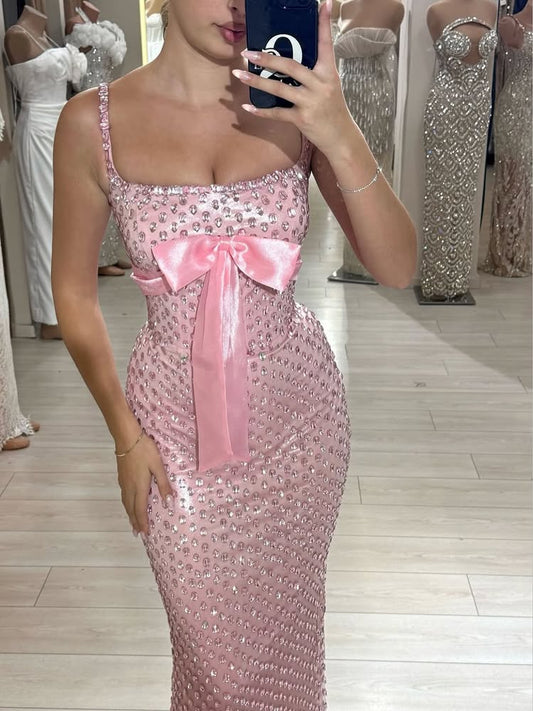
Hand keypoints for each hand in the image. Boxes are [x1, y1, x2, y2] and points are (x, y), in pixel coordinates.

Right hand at [116, 432, 173, 535]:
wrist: (127, 438)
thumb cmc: (145, 450)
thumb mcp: (158, 466)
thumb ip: (163, 484)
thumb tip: (168, 502)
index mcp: (139, 487)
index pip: (141, 510)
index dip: (143, 523)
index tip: (145, 534)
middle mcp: (129, 488)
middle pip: (131, 509)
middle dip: (135, 523)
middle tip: (138, 534)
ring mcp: (124, 482)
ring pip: (126, 503)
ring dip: (130, 515)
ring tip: (133, 523)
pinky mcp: (121, 477)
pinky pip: (124, 496)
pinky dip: (127, 505)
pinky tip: (129, 504)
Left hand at [234, 0, 353, 158]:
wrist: (340, 137)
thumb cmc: (332, 109)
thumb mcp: (329, 86)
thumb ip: (314, 73)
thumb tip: (290, 61)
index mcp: (328, 72)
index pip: (326, 44)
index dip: (324, 24)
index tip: (323, 4)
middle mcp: (320, 84)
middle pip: (290, 66)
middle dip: (267, 59)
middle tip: (248, 52)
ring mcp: (310, 102)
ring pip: (279, 88)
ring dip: (257, 81)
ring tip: (239, 74)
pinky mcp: (302, 119)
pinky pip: (277, 113)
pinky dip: (261, 110)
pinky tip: (248, 106)